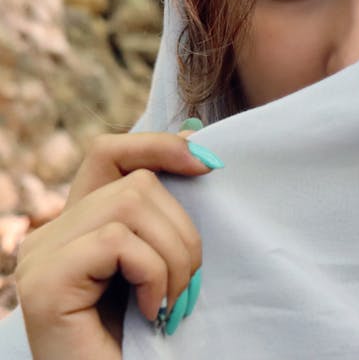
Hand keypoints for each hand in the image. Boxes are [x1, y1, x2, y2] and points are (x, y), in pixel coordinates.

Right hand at [14, 128, 220, 359]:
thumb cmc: (146, 338)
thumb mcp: (161, 259)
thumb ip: (165, 207)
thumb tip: (195, 133)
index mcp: (76, 225)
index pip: (108, 153)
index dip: (158, 147)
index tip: (207, 162)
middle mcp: (48, 234)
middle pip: (133, 183)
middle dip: (181, 230)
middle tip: (189, 284)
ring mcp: (39, 257)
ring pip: (129, 204)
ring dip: (173, 255)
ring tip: (173, 301)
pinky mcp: (43, 283)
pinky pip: (117, 241)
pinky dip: (153, 273)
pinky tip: (153, 312)